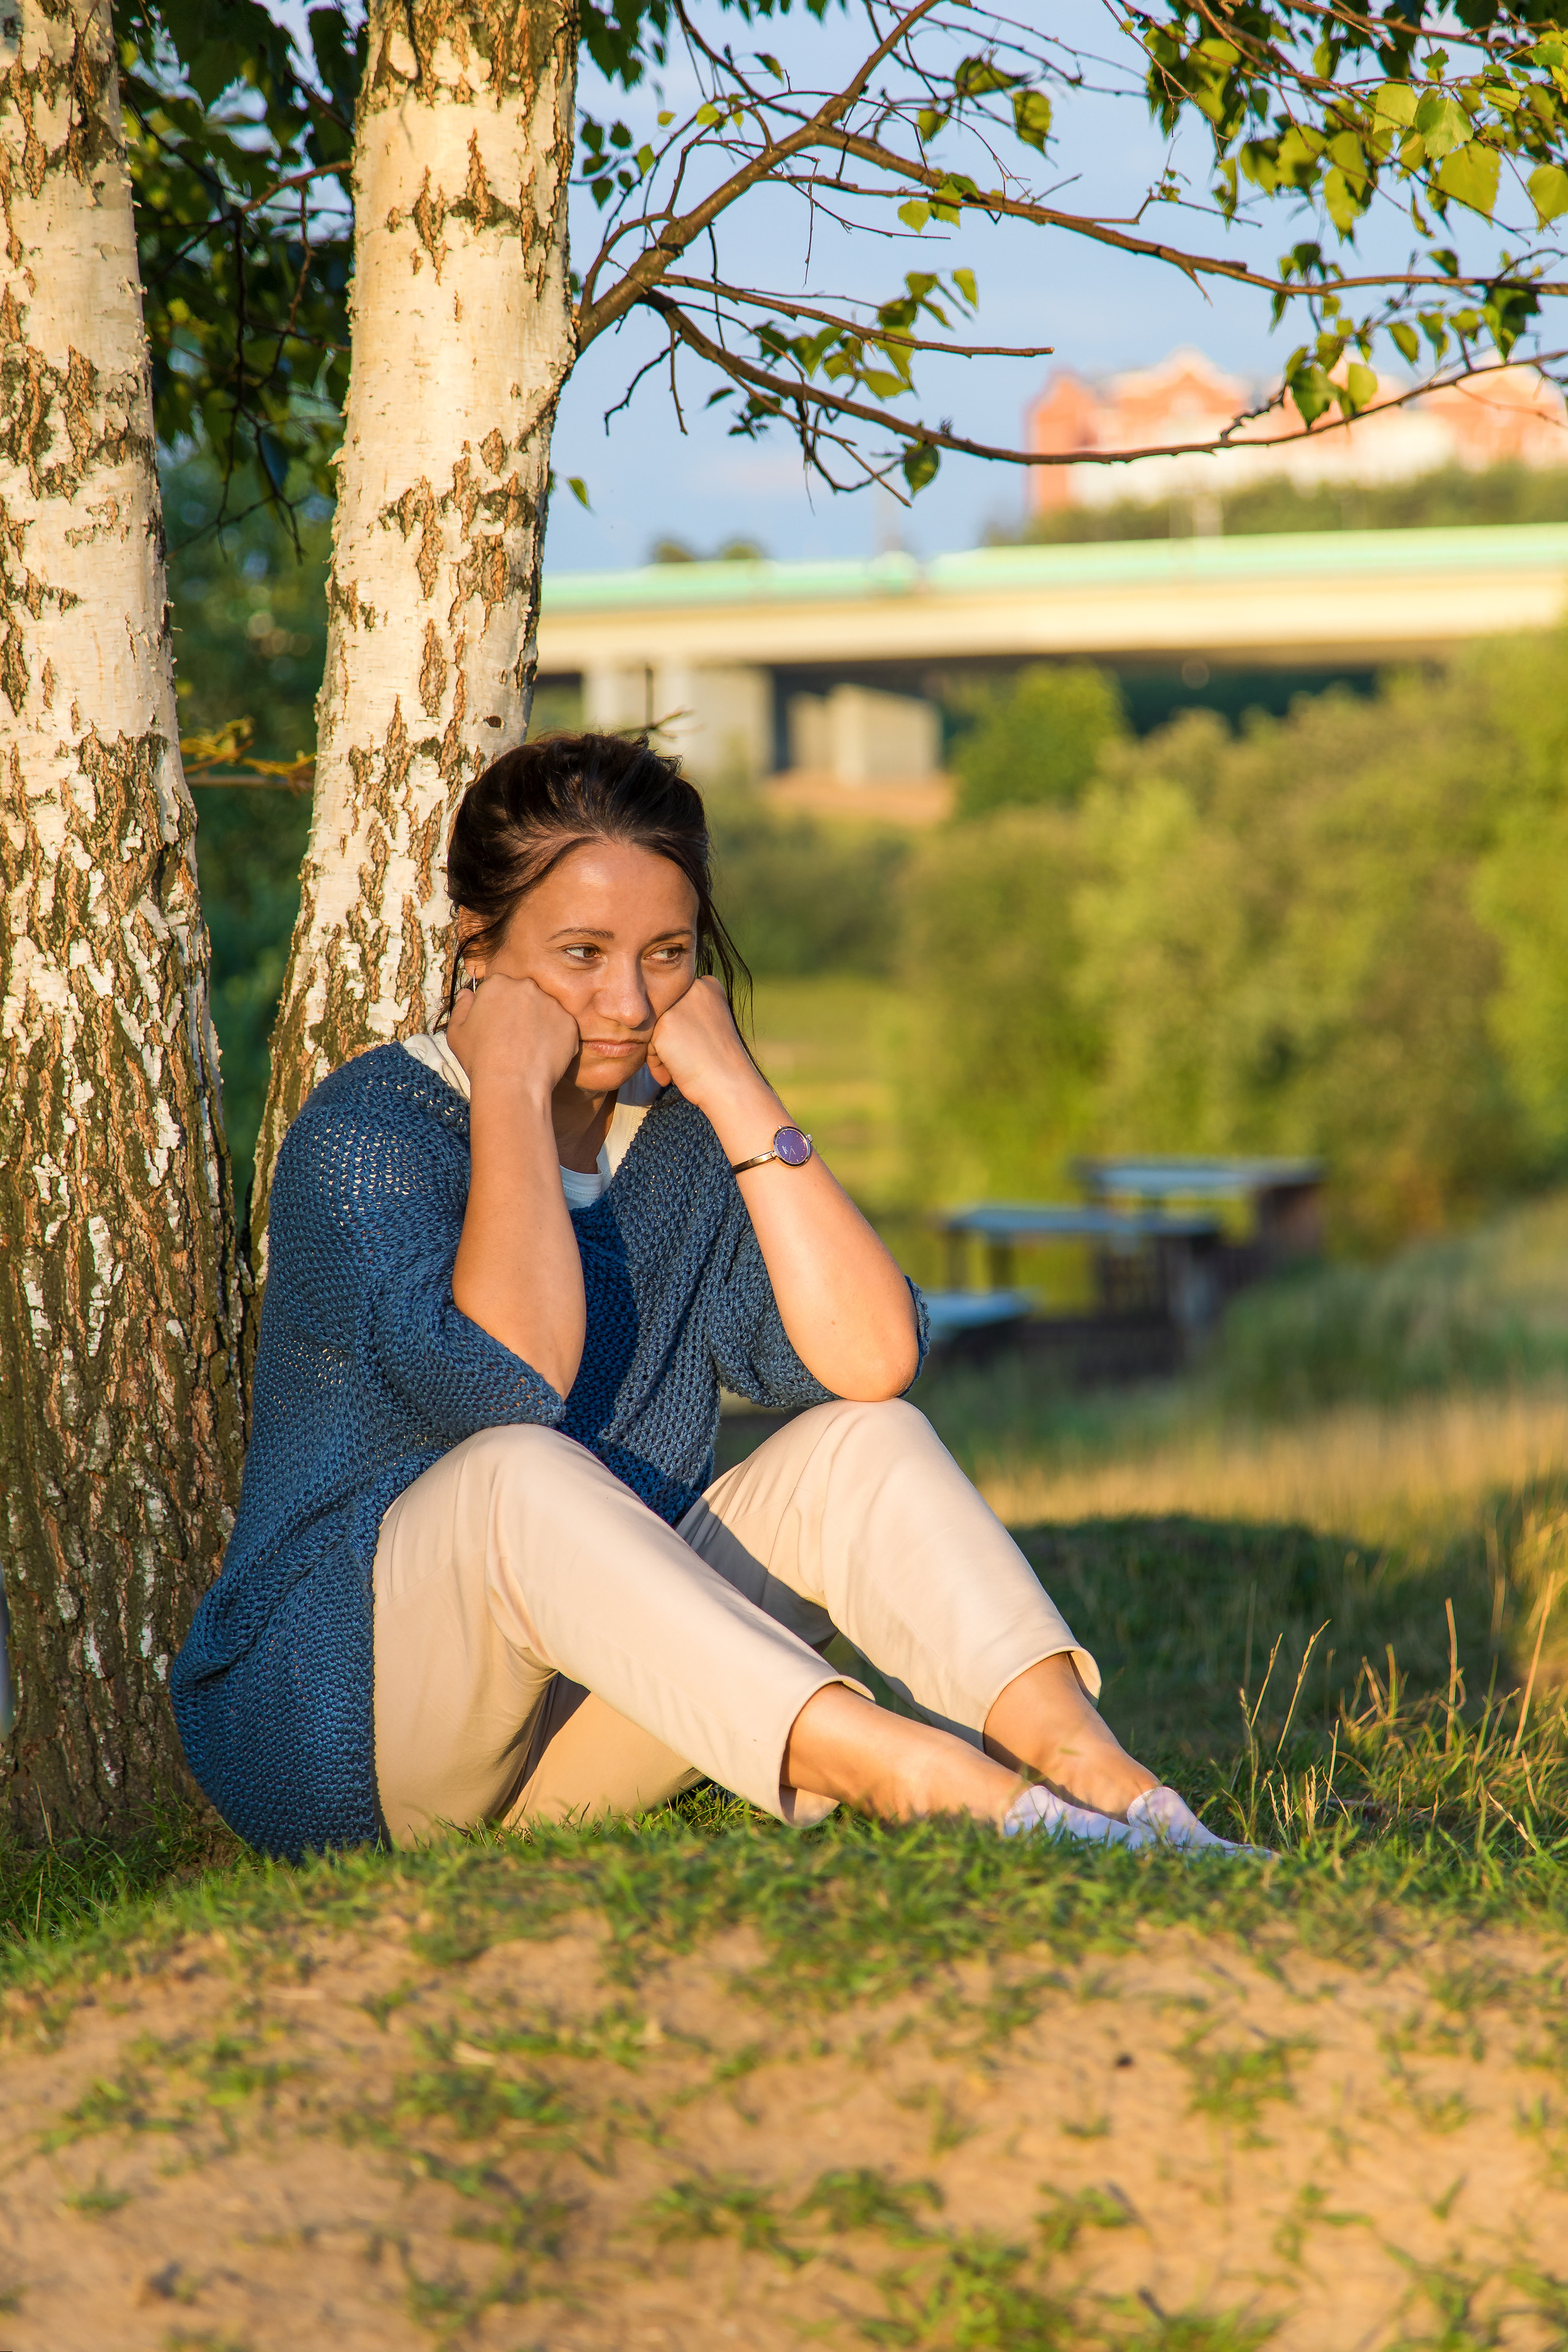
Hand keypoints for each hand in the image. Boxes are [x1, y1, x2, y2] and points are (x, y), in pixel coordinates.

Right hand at [446, 973, 580, 1102]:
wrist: (511, 1085)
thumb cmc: (479, 1059)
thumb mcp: (456, 1032)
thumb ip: (461, 1006)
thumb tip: (467, 993)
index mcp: (498, 983)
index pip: (500, 988)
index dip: (497, 1008)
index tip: (496, 1027)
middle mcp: (527, 986)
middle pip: (524, 995)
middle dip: (520, 1011)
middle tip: (513, 1039)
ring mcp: (552, 1004)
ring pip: (545, 1010)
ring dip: (539, 1024)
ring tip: (528, 1049)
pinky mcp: (569, 1023)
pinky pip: (562, 1028)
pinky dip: (555, 1040)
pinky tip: (541, 1056)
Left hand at [647, 976, 764, 1113]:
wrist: (729, 1083)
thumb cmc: (721, 1062)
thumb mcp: (711, 1024)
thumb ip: (689, 1012)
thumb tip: (658, 1016)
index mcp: (709, 985)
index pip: (677, 1003)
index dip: (682, 1029)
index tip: (694, 1049)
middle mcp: (693, 988)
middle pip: (664, 1013)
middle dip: (668, 1040)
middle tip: (683, 1062)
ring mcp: (678, 1004)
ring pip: (654, 1027)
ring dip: (660, 1052)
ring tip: (675, 1071)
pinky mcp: (663, 1024)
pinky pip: (648, 1044)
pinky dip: (656, 1063)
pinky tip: (670, 1075)